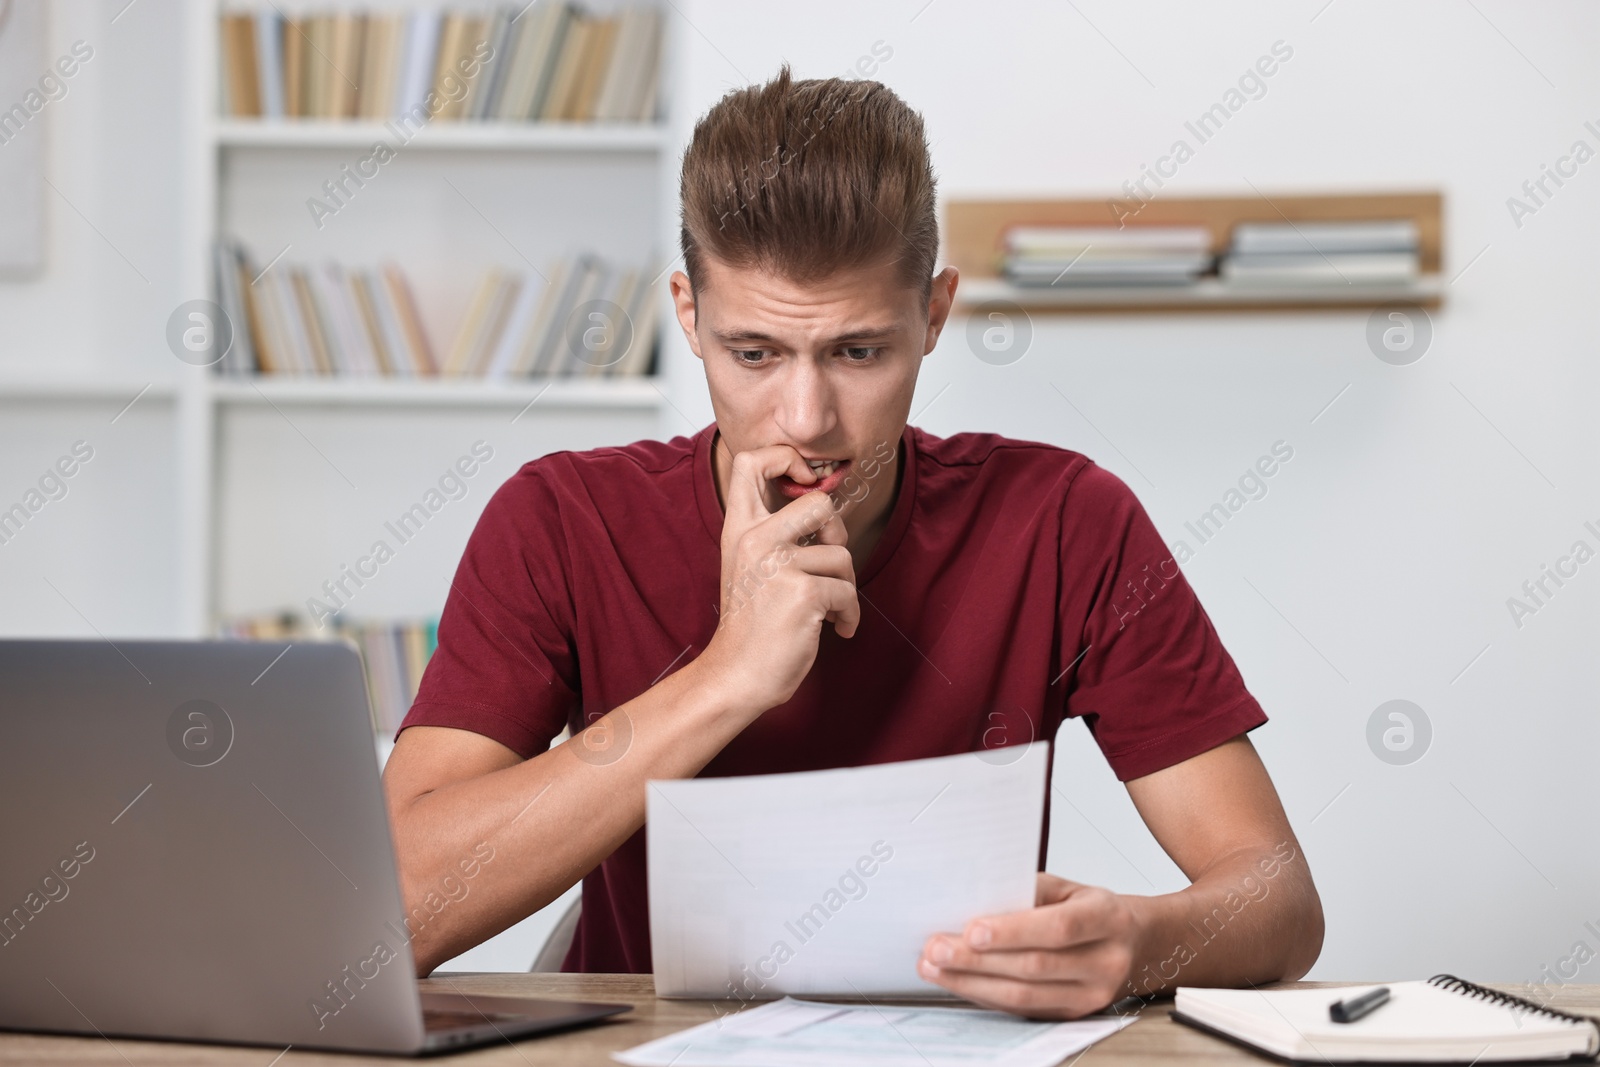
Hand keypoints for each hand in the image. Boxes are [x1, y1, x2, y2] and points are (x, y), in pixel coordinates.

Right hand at [698, 444, 860, 714]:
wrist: (736, 676)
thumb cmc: (751, 624)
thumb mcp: (750, 566)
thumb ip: (774, 534)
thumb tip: (827, 515)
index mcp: (738, 528)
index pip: (750, 461)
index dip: (786, 458)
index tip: (804, 482)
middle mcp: (755, 539)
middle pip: (820, 503)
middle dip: (838, 534)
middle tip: (831, 561)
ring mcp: (779, 564)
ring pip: (842, 556)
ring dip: (845, 588)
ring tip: (827, 610)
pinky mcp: (803, 593)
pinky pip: (847, 593)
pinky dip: (848, 616)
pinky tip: (834, 630)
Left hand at [917, 874, 1139, 1018]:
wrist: (1136, 945)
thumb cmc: (1093, 911)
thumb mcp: (1069, 888)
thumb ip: (1029, 890)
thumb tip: (975, 897)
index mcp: (1107, 918)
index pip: (1059, 928)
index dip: (1013, 931)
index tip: (971, 930)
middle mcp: (1105, 961)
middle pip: (1035, 966)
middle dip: (978, 960)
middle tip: (937, 948)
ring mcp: (1093, 996)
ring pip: (1025, 996)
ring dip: (972, 982)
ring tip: (935, 967)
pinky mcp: (1074, 1016)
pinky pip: (1023, 1010)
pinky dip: (985, 996)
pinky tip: (959, 982)